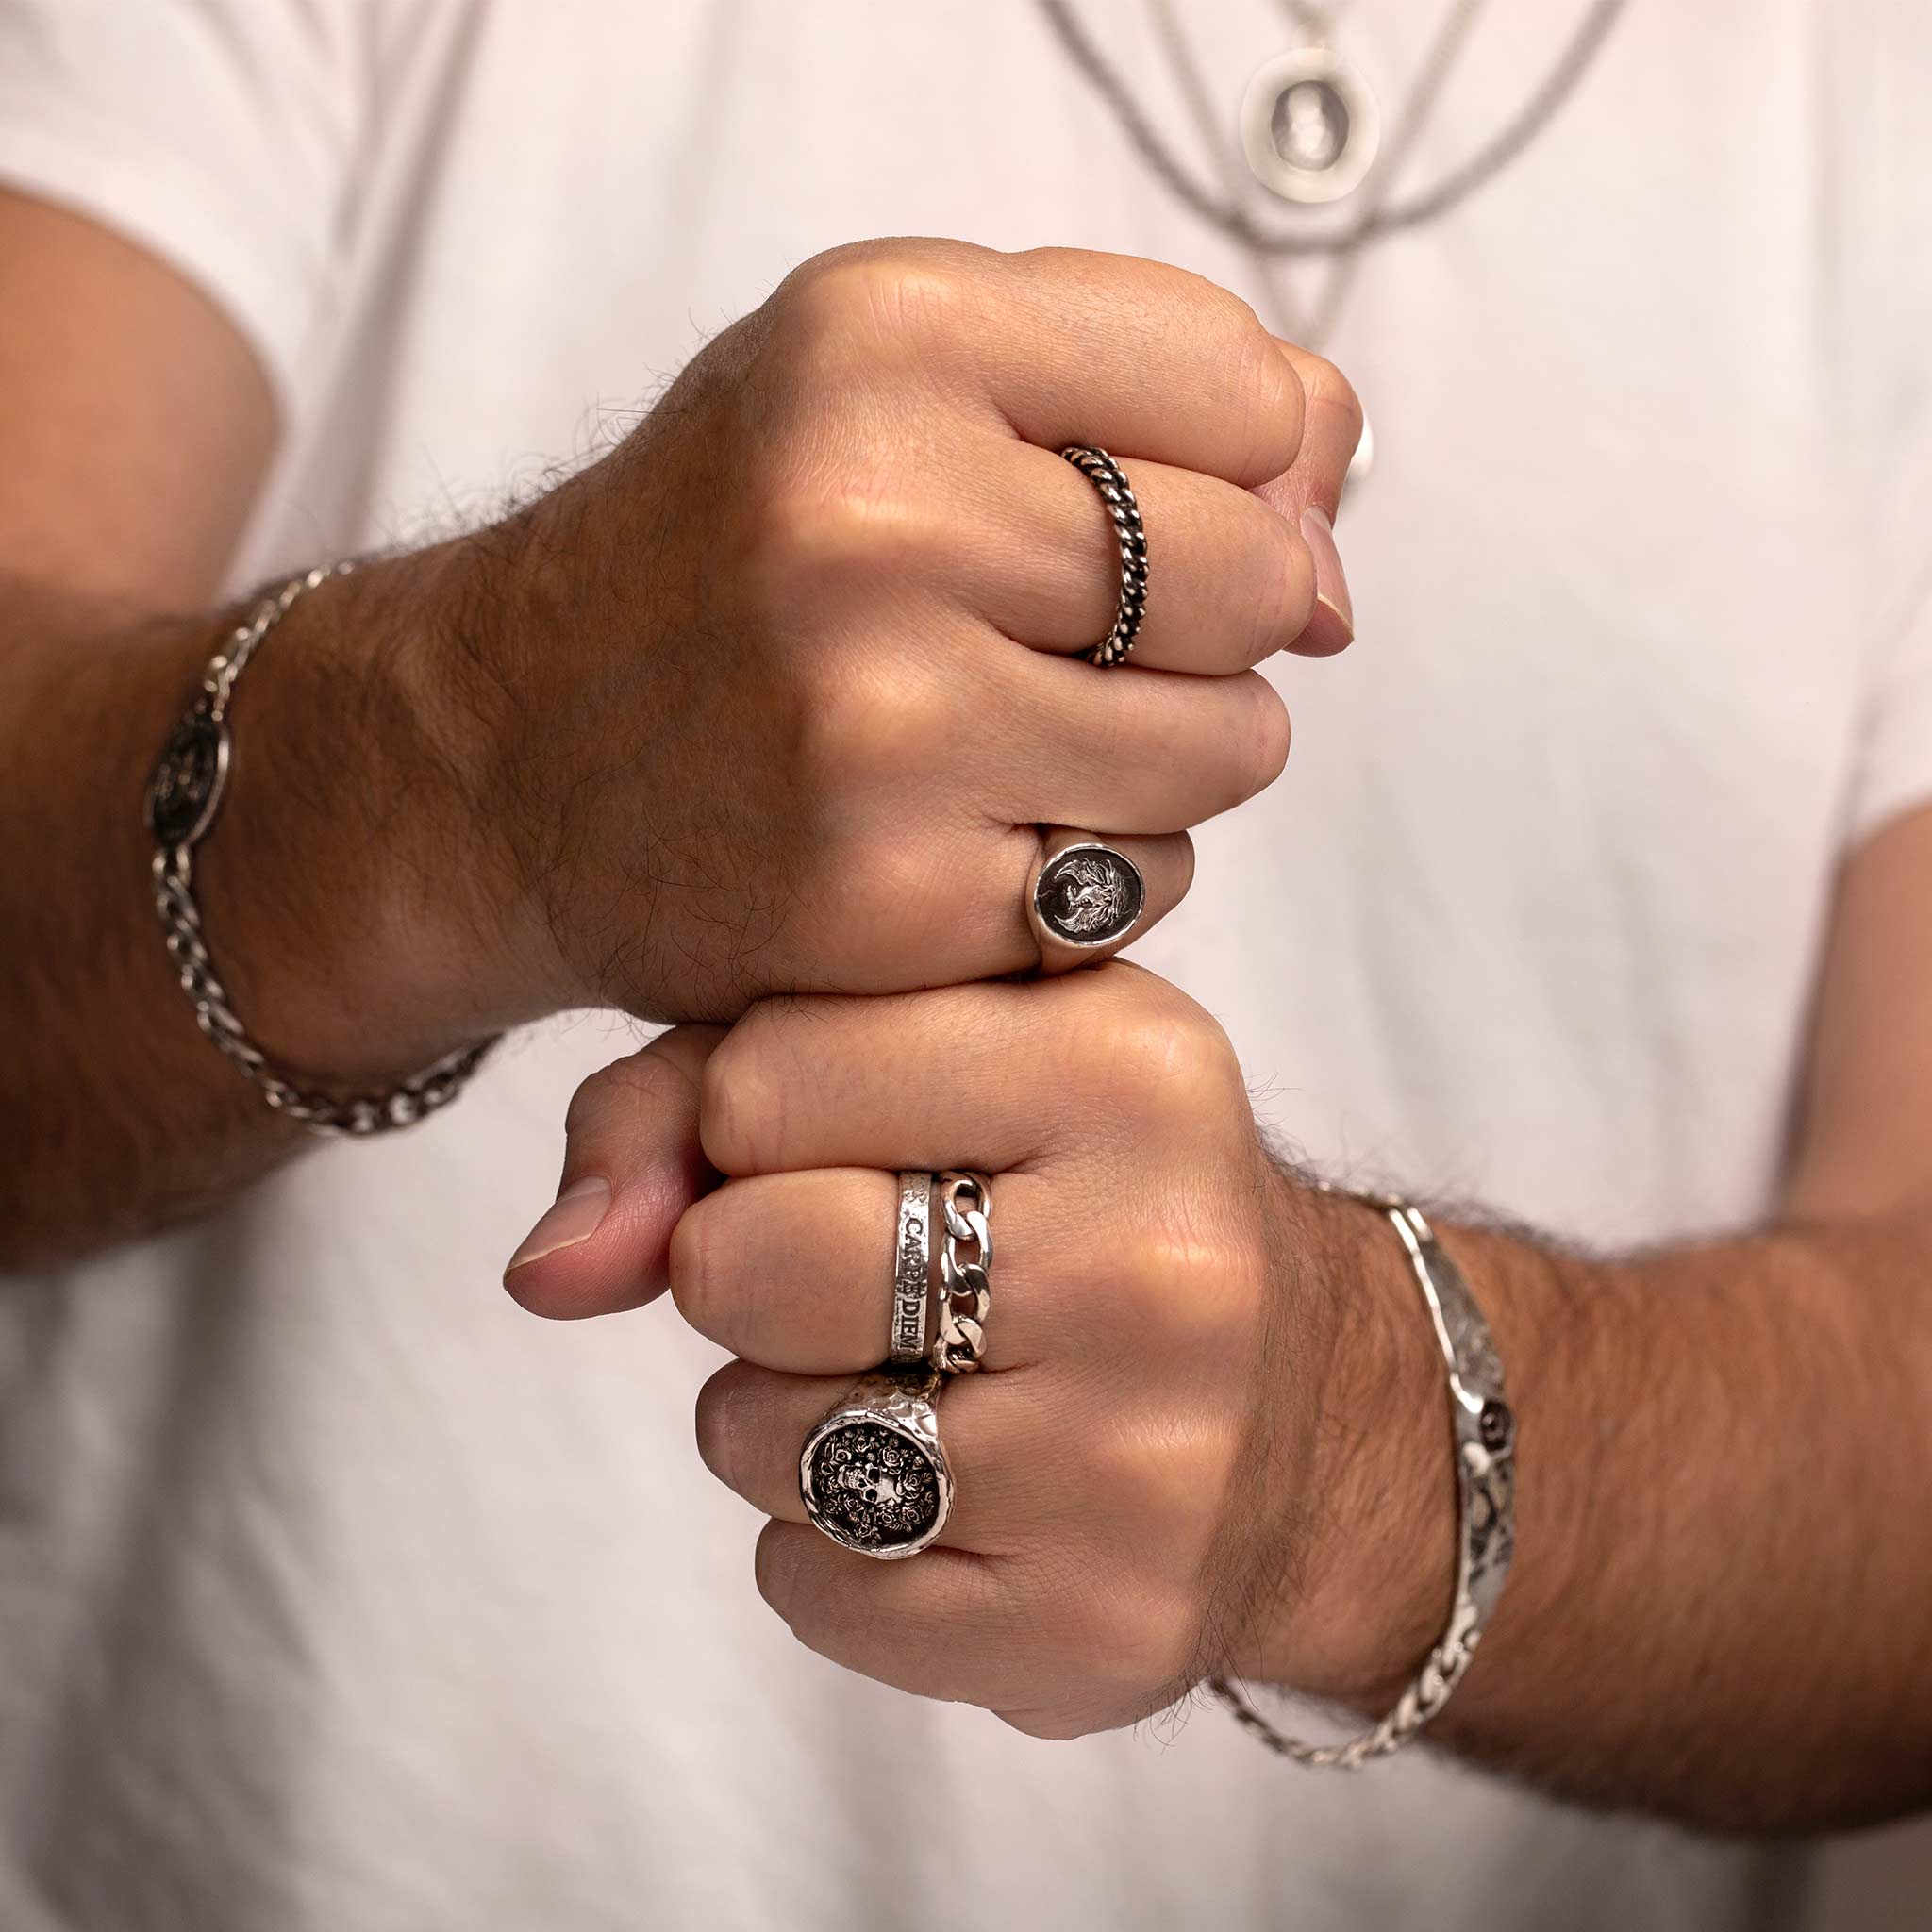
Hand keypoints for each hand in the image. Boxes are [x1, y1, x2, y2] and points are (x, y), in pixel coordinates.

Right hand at [441, 238, 1359, 1026]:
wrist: (508, 752)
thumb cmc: (734, 549)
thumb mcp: (893, 380)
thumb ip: (1147, 382)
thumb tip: (1339, 524)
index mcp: (883, 338)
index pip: (1252, 394)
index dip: (1236, 472)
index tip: (1143, 510)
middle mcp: (872, 518)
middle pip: (1262, 579)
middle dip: (1216, 622)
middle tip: (1088, 639)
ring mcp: (878, 723)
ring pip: (1230, 747)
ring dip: (1169, 755)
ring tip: (1018, 735)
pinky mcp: (887, 902)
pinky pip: (1141, 886)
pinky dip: (1092, 871)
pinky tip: (968, 838)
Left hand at [515, 967, 1436, 1737]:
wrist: (1313, 1410)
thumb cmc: (1083, 1195)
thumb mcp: (941, 1058)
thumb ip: (694, 1092)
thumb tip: (545, 1266)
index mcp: (1126, 1068)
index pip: (764, 1072)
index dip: (751, 1117)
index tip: (830, 1139)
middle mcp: (1158, 1263)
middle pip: (741, 1262)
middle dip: (742, 1269)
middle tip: (850, 1272)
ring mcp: (1142, 1465)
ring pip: (756, 1436)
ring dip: (779, 1411)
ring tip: (910, 1376)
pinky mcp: (1100, 1630)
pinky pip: (809, 1585)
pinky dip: (827, 1540)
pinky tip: (945, 1487)